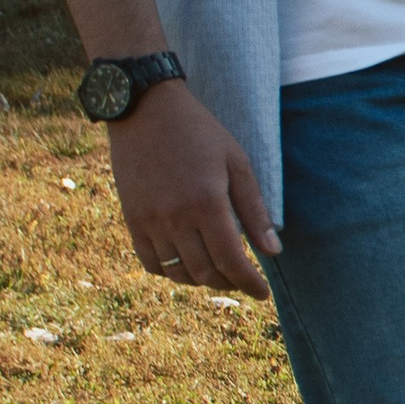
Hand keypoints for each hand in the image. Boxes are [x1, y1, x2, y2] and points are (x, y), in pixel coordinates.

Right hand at [107, 84, 280, 295]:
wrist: (145, 110)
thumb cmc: (199, 132)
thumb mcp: (237, 162)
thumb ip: (255, 210)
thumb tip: (273, 252)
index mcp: (207, 203)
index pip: (232, 261)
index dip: (250, 283)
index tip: (263, 293)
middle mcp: (175, 218)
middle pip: (205, 272)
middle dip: (229, 282)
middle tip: (243, 279)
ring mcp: (149, 221)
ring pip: (177, 273)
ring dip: (201, 279)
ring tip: (218, 271)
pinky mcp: (131, 219)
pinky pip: (151, 262)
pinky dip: (171, 272)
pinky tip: (187, 263)